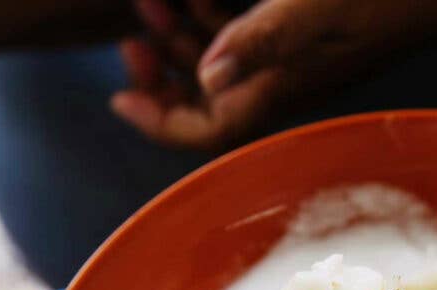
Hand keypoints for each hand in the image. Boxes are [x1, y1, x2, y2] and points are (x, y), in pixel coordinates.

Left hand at [110, 0, 436, 150]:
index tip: (118, 95)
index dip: (158, 121)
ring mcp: (291, 59)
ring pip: (217, 67)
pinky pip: (241, 37)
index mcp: (279, 88)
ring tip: (148, 2)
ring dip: (178, 38)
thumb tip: (206, 77)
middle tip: (129, 37)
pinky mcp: (302, 33)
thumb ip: (262, 39)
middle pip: (203, 102)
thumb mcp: (318, 11)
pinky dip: (209, 19)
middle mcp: (280, 82)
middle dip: (159, 75)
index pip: (206, 130)